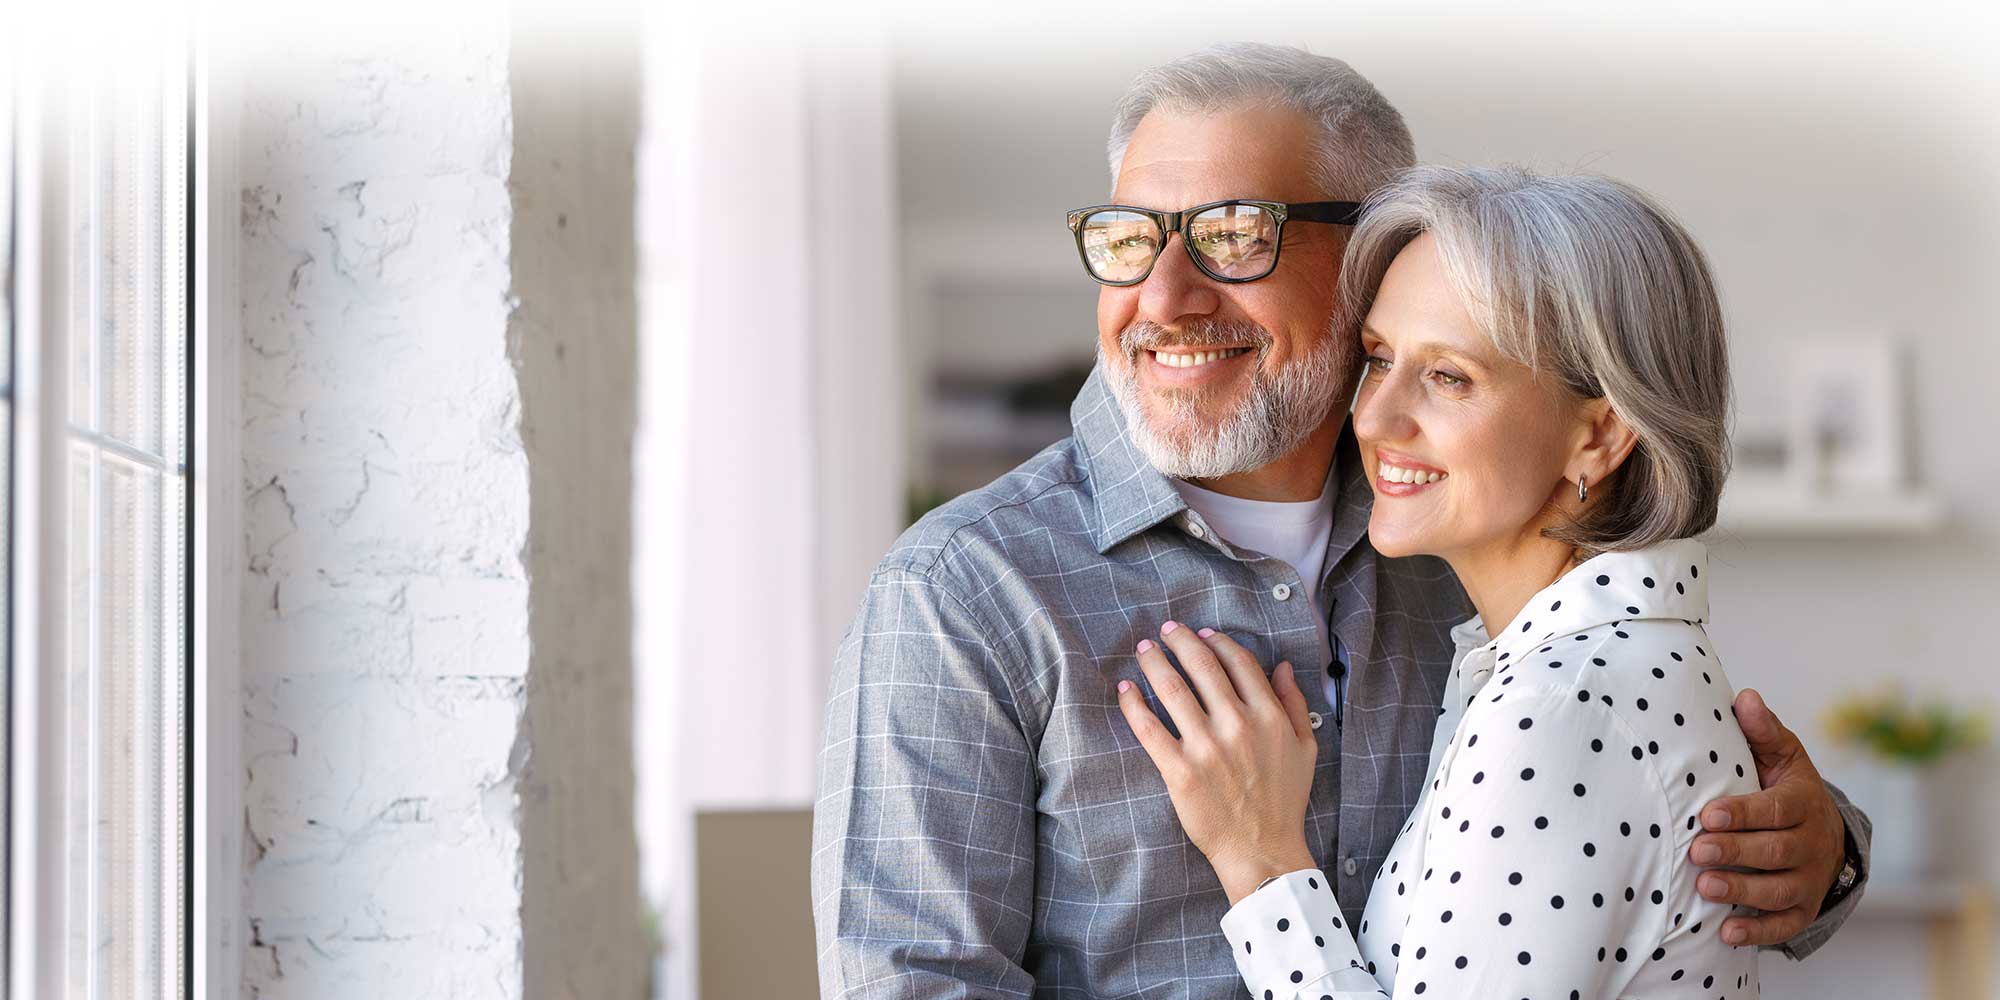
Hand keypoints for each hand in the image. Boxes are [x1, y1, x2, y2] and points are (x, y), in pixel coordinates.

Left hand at [1114, 620, 1319, 904]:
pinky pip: (1148, 726)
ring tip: (1143, 651)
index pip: (1238, 662)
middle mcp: (1237, 724)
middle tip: (1165, 631)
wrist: (1262, 850)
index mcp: (1268, 716)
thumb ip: (1293, 702)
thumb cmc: (1284, 800)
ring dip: (1153, 662)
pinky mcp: (1178, 770)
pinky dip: (1132, 703)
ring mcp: (1206, 747)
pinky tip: (1125, 688)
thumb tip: (1280, 665)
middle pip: (1201, 666)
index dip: (1217, 641)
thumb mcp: (1305, 747)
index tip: (1202, 633)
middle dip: (1179, 640)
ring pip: (1171, 688)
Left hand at [1690, 688, 1847, 946]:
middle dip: (1737, 851)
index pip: (1776, 810)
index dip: (1744, 813)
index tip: (1710, 814)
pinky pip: (1784, 925)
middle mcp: (1811, 844)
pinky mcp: (1803, 909)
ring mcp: (1808, 880)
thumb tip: (1744, 697)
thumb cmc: (1787, 788)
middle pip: (1776, 852)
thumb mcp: (1782, 756)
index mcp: (1802, 803)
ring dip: (1742, 891)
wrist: (1825, 834)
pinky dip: (1758, 932)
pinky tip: (1727, 932)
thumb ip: (1762, 731)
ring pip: (1779, 891)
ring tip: (1705, 886)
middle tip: (1698, 849)